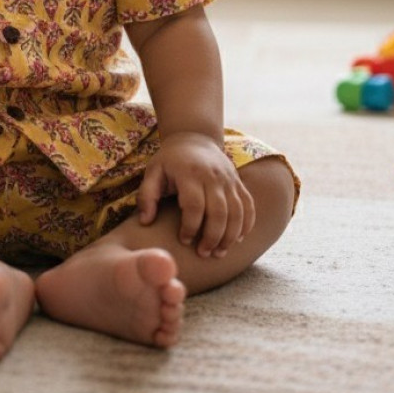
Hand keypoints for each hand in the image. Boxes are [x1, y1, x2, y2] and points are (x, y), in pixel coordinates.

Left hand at [136, 132, 254, 257]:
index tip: (184, 240)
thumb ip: (146, 196)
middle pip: (219, 212)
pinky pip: (249, 206)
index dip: (190, 227)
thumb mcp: (153, 172)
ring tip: (219, 252)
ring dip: (230, 236)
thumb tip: (144, 222)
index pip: (194, 205)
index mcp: (189, 173)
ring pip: (237, 212)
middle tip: (203, 253)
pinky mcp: (238, 183)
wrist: (194, 138)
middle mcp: (213, 176)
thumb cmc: (169, 160)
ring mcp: (229, 179)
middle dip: (213, 237)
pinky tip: (237, 239)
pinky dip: (246, 225)